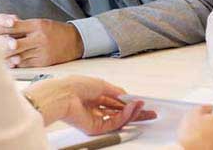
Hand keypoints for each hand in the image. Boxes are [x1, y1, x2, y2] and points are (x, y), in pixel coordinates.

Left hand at [0, 13, 83, 66]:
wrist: (76, 41)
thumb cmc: (55, 31)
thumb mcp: (40, 23)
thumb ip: (23, 26)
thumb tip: (5, 26)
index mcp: (37, 25)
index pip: (13, 26)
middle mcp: (39, 38)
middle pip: (13, 43)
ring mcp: (41, 51)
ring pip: (18, 55)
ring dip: (4, 57)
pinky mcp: (43, 62)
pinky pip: (25, 64)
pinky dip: (15, 63)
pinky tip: (6, 64)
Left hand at [24, 75, 156, 133]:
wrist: (63, 95)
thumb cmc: (75, 86)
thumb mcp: (101, 84)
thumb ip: (116, 92)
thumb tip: (127, 96)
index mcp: (95, 95)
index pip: (116, 101)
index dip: (129, 102)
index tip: (141, 102)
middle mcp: (95, 107)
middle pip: (119, 112)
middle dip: (135, 112)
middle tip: (149, 112)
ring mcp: (95, 118)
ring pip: (118, 119)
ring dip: (131, 113)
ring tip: (141, 107)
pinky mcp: (94, 128)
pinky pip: (113, 124)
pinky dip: (124, 117)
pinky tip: (130, 109)